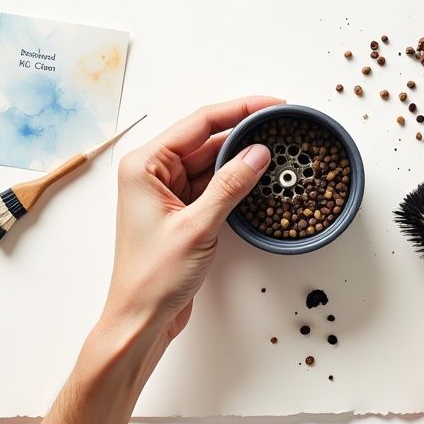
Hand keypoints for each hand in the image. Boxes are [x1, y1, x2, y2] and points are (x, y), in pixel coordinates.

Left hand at [101, 96, 279, 343]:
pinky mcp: (180, 212)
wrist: (141, 319)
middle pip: (205, 139)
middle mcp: (151, 173)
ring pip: (210, 163)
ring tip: (277, 148)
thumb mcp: (198, 226)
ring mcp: (165, 193)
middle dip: (243, 133)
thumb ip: (230, 185)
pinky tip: (258, 177)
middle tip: (281, 126)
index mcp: (144, 166)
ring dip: (240, 158)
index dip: (239, 110)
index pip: (198, 123)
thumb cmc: (153, 277)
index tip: (272, 105)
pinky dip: (233, 182)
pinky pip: (211, 185)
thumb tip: (259, 153)